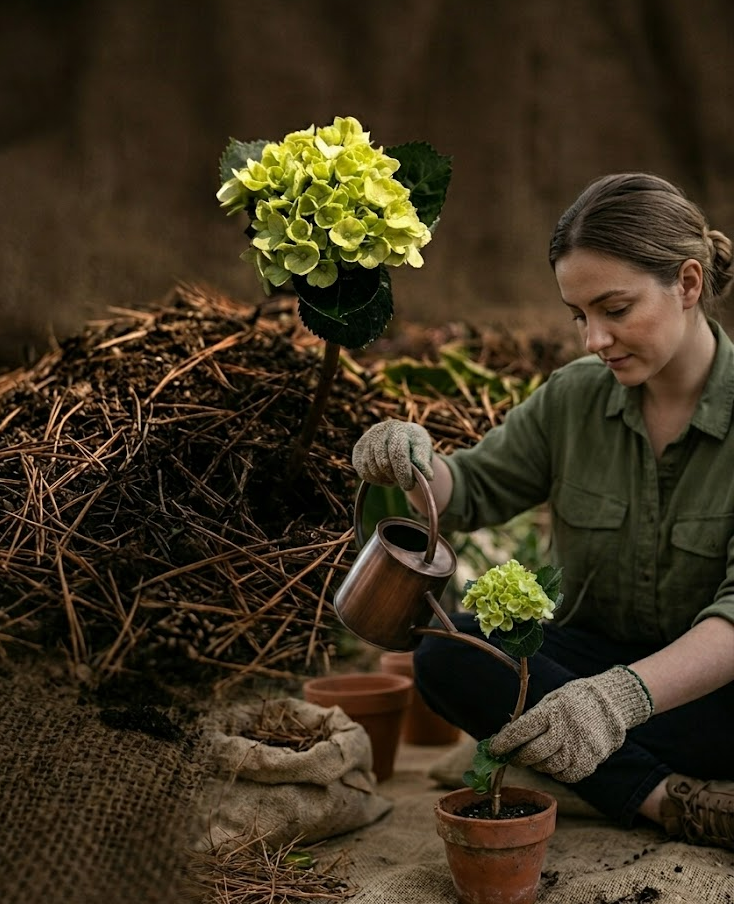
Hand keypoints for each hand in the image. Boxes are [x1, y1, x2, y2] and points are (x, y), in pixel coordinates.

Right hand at [352, 419, 433, 490]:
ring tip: (396, 477)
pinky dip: (374, 479)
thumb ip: (424, 462)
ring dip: (385, 479)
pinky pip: (363, 472)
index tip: (408, 487)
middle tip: (404, 482)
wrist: (401, 436)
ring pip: (372, 469)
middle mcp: (379, 431)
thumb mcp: (423, 450)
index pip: (397, 453)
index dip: (402, 472)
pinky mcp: (357, 449)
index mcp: (397, 429)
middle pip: (383, 464)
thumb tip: (428, 477)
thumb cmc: (414, 444)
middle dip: (395, 477)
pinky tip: (385, 477)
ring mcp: (366, 439)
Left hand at [490, 666, 653, 782]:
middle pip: (533, 754)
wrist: (609, 706)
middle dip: (518, 758)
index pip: (522, 730)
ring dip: (537, 765)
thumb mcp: (550, 702)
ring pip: (546, 768)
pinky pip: (564, 777)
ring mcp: (578, 749)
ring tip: (537, 755)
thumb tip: (504, 737)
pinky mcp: (589, 763)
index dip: (505, 742)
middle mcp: (564, 731)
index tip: (494, 749)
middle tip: (513, 757)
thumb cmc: (571, 703)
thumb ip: (530, 720)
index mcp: (551, 712)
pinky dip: (556, 772)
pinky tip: (556, 760)